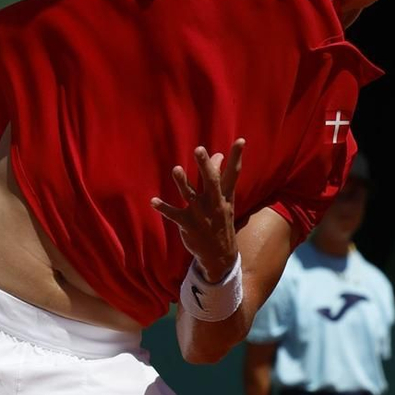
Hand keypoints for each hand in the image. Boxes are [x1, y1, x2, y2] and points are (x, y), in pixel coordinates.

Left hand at [152, 141, 244, 279]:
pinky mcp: (187, 224)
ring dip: (182, 182)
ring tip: (176, 169)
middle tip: (199, 150)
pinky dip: (163, 207)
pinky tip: (153, 201)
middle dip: (205, 166)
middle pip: (211, 181)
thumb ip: (221, 178)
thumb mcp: (226, 200)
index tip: (240, 140)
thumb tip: (218, 154)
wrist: (220, 254)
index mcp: (224, 196)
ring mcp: (200, 214)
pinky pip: (174, 214)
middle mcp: (213, 203)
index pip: (233, 174)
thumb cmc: (221, 221)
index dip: (236, 157)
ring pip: (190, 195)